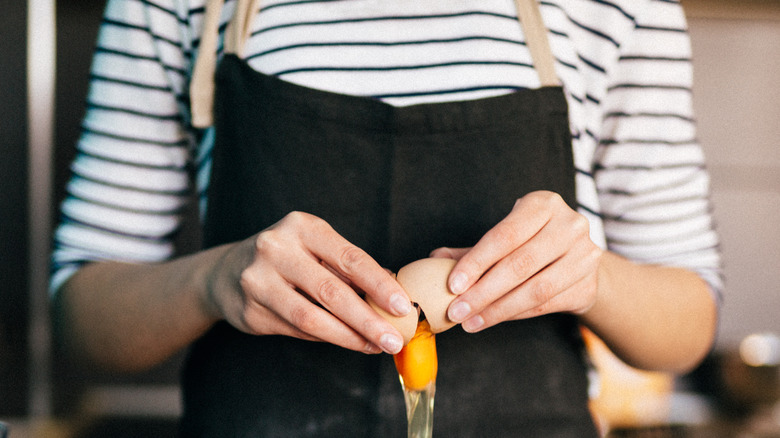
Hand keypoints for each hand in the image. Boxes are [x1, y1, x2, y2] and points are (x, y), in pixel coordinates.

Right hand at [205, 211, 411, 353]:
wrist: (226, 272)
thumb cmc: (286, 257)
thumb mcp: (315, 247)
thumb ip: (348, 267)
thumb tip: (393, 291)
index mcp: (302, 227)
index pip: (349, 258)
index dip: (379, 284)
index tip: (403, 307)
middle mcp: (276, 249)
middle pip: (332, 291)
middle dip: (368, 320)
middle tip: (393, 339)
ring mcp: (259, 280)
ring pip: (312, 318)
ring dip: (349, 337)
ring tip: (373, 346)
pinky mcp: (250, 310)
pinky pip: (297, 330)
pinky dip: (326, 338)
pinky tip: (345, 341)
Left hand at [431, 191, 602, 332]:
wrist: (578, 259)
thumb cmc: (531, 242)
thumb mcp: (505, 236)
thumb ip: (472, 250)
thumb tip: (434, 259)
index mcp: (544, 204)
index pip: (506, 235)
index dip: (476, 262)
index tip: (452, 285)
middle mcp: (571, 225)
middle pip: (520, 264)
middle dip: (483, 292)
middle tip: (456, 311)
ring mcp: (585, 256)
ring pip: (535, 290)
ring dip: (497, 309)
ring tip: (470, 321)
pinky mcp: (589, 285)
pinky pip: (546, 305)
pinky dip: (515, 315)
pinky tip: (492, 319)